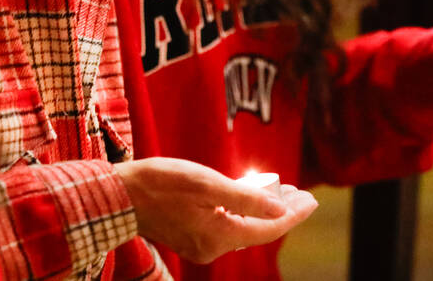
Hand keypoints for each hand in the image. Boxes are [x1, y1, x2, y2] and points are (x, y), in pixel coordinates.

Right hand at [113, 157, 317, 263]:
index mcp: (219, 237)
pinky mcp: (188, 237)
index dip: (293, 214)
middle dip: (281, 212)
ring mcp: (199, 245)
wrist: (119, 195)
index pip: (268, 228)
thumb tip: (281, 210)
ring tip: (279, 191)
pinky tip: (245, 196)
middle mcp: (212, 248)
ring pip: (241, 228)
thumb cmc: (160, 183)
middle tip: (300, 193)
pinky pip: (225, 227)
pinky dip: (240, 212)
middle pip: (257, 231)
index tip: (312, 200)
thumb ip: (246, 198)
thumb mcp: (207, 184)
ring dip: (261, 210)